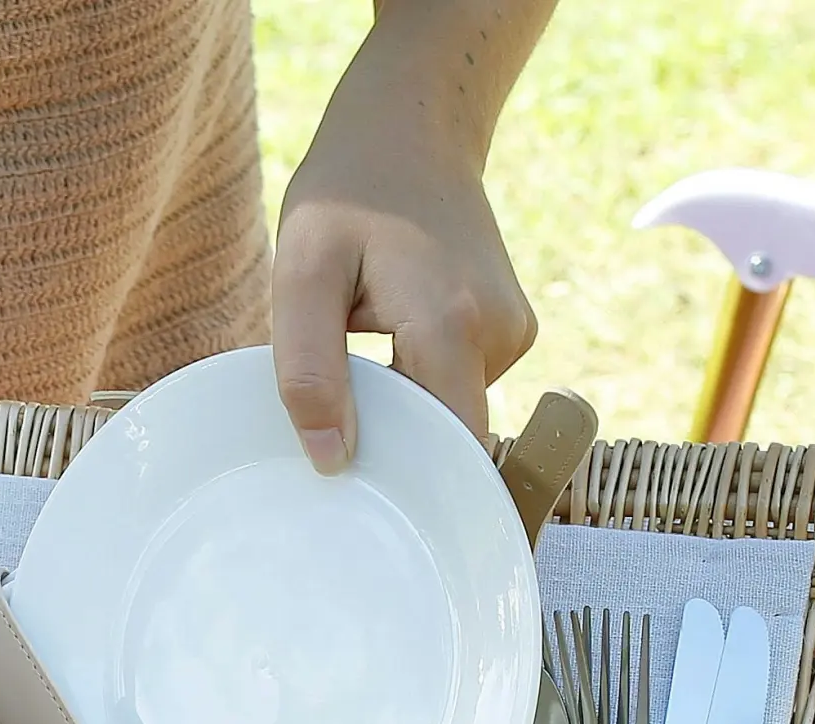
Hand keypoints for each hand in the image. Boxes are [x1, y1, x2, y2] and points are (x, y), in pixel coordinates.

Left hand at [272, 21, 542, 466]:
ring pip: (455, 412)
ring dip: (407, 409)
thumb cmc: (347, 195)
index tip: (364, 503)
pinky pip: (463, 384)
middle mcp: (500, 334)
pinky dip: (423, 381)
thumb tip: (331, 460)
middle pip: (452, 439)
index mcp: (451, 326)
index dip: (410, 485)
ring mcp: (515, 331)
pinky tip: (390, 345)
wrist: (410, 129)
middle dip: (399, 450)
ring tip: (363, 365)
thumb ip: (308, 368)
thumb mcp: (299, 272)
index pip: (449, 451)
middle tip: (337, 444)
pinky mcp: (513, 328)